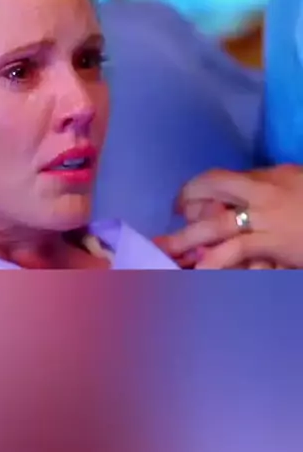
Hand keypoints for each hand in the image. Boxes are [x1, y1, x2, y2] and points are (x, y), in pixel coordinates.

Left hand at [154, 165, 302, 268]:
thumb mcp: (291, 178)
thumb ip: (263, 182)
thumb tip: (235, 190)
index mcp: (261, 181)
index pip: (215, 180)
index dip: (192, 191)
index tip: (180, 205)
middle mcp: (258, 199)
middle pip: (211, 207)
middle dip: (183, 226)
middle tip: (161, 243)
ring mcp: (266, 224)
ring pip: (219, 232)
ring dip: (191, 247)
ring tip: (170, 262)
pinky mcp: (274, 246)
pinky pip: (240, 253)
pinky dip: (219, 264)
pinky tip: (203, 274)